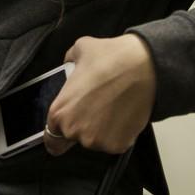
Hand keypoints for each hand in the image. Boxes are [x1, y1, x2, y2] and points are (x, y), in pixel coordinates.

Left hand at [44, 34, 156, 155]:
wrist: (143, 66)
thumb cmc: (110, 58)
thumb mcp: (79, 50)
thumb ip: (68, 61)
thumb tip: (69, 63)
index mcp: (60, 111)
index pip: (51, 136)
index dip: (59, 132)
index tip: (66, 128)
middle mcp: (75, 130)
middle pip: (74, 138)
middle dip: (82, 126)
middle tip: (95, 108)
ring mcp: (97, 141)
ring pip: (95, 141)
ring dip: (100, 130)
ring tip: (111, 108)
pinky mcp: (118, 145)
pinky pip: (113, 143)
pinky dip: (118, 133)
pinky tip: (122, 114)